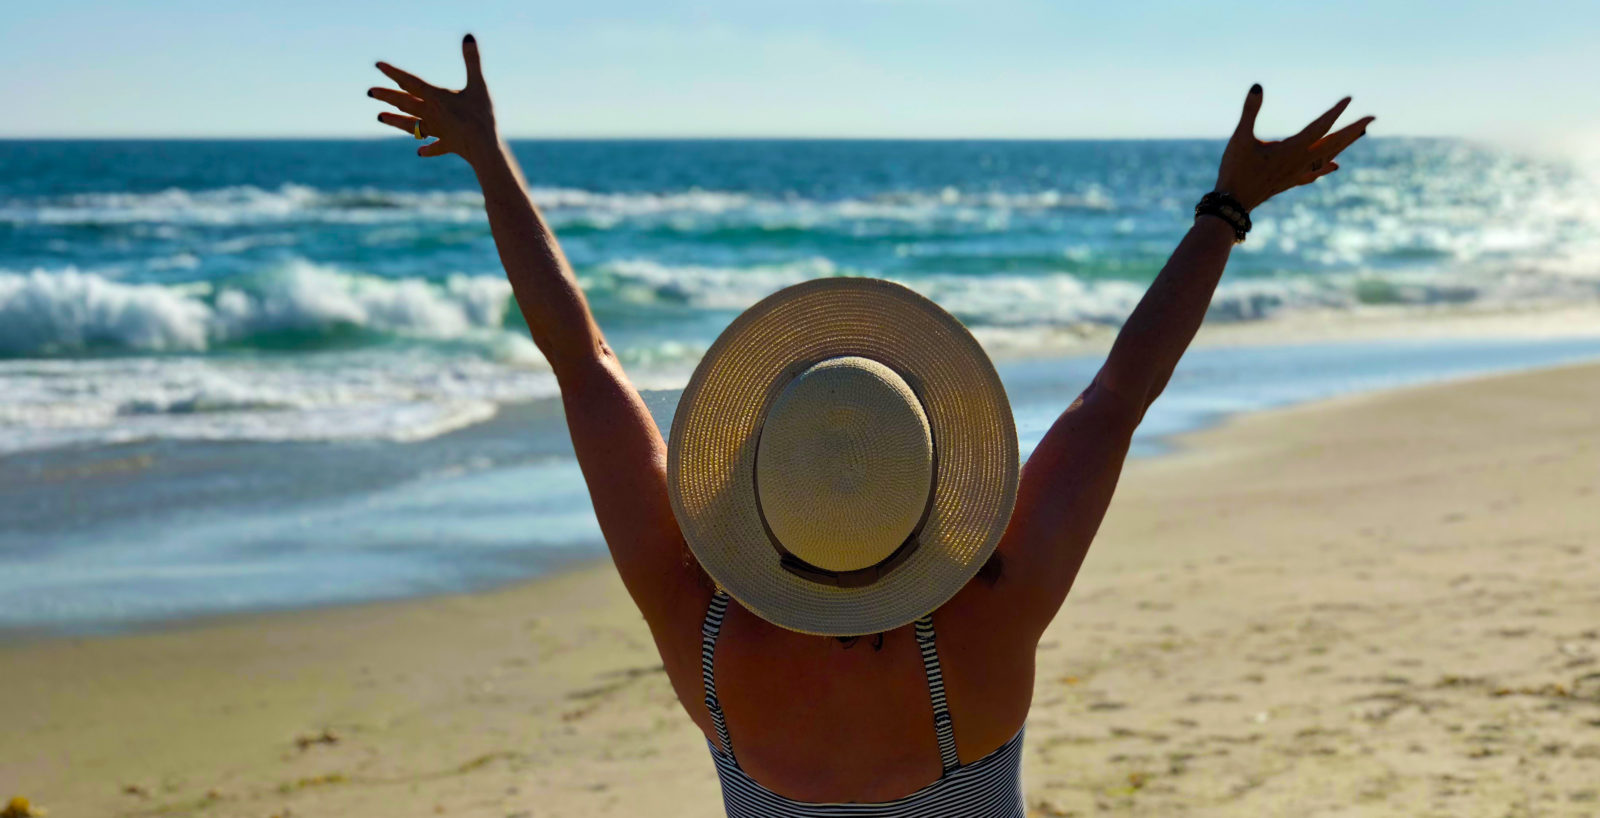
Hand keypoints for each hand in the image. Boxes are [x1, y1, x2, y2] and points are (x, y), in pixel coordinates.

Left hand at [369, 34, 498, 164]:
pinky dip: (428, 149)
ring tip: (380, 117)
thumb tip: (468, 36)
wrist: (484, 148)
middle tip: (369, 92)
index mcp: (436, 98)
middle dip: (387, 96)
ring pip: (413, 125)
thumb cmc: (481, 115)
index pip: (410, 82)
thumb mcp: (478, 85)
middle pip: (405, 103)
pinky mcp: (449, 145)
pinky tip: (420, 152)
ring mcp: (439, 131)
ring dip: (396, 121)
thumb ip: (472, 60)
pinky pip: (436, 147)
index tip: (378, 66)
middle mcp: (432, 114)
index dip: (394, 73)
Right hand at [1214, 85, 1373, 211]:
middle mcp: (1300, 162)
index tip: (1350, 99)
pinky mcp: (1290, 182)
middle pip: (1334, 143)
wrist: (1232, 203)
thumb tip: (1257, 86)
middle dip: (1353, 129)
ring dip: (1344, 144)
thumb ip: (1250, 112)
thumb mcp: (1240, 138)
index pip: (1320, 127)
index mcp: (1292, 150)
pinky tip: (1335, 165)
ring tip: (1358, 134)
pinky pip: (1315, 173)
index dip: (1335, 112)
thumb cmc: (1235, 170)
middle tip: (1372, 117)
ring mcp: (1297, 174)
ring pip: (1328, 157)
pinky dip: (1327, 167)